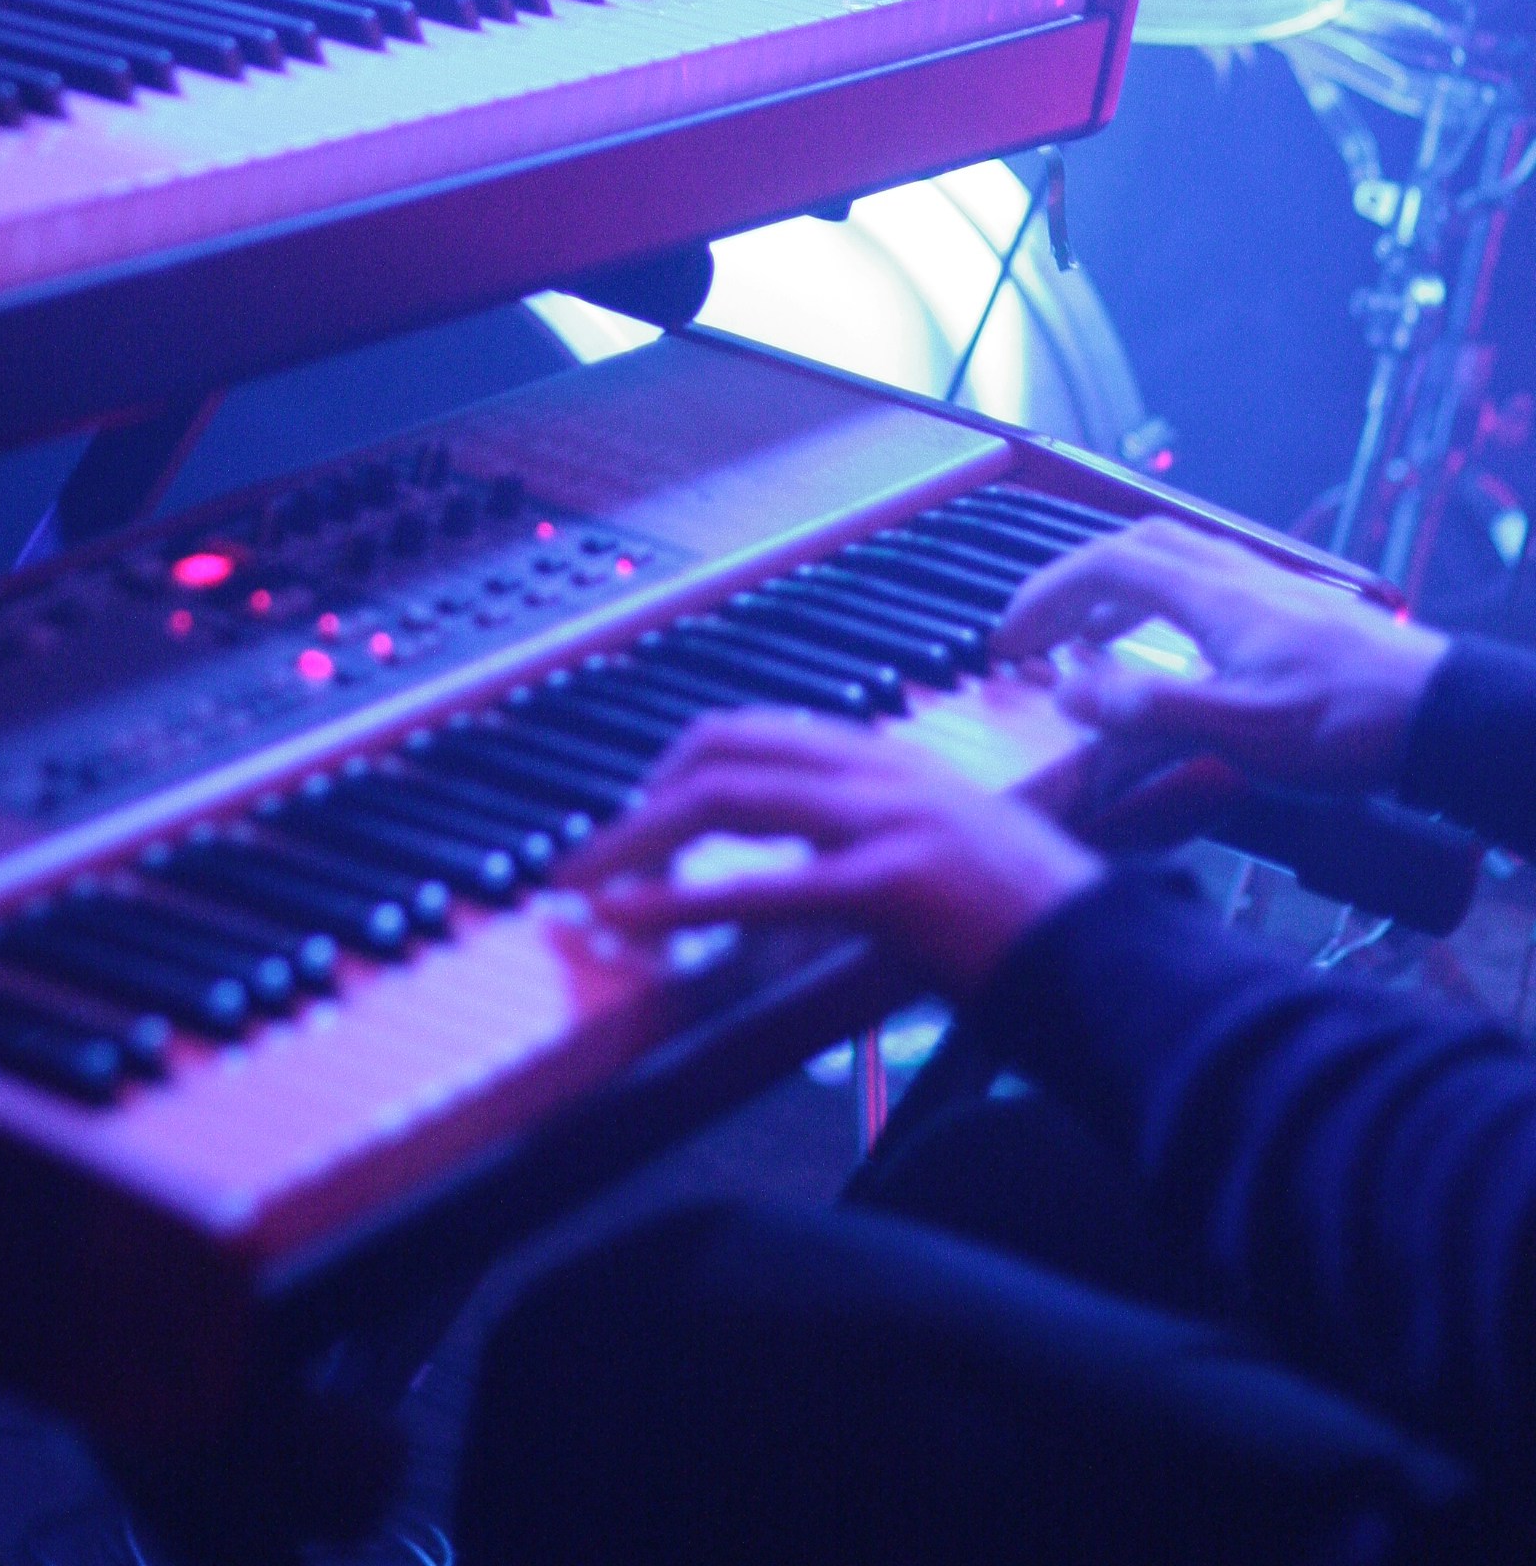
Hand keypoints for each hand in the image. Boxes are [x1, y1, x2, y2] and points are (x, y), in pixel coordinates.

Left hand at [565, 708, 1100, 998]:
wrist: (1115, 962)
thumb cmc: (1037, 929)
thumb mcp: (944, 862)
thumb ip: (868, 854)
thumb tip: (793, 882)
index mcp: (893, 763)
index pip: (762, 731)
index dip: (684, 762)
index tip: (641, 810)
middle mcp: (882, 773)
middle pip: (727, 749)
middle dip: (643, 793)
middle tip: (592, 850)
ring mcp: (886, 822)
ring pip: (728, 798)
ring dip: (637, 839)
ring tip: (579, 880)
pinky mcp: (893, 885)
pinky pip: (763, 888)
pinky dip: (679, 903)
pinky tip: (630, 920)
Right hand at [990, 518, 1447, 793]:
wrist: (1439, 715)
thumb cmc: (1346, 725)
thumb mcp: (1237, 731)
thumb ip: (1146, 708)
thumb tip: (1070, 690)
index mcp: (1210, 593)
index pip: (1102, 565)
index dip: (1043, 595)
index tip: (1007, 635)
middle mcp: (1232, 574)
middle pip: (1130, 546)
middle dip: (1070, 582)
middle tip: (1037, 630)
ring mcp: (1264, 585)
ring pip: (1168, 558)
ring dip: (1113, 589)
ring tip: (1086, 638)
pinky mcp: (1289, 607)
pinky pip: (1202, 579)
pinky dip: (1159, 600)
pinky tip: (1168, 646)